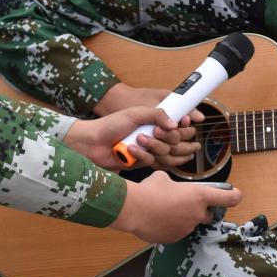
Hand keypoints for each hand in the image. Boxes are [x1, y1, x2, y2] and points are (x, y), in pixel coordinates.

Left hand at [63, 106, 198, 170]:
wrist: (91, 142)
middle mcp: (155, 137)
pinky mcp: (141, 163)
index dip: (184, 127)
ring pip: (166, 154)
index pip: (179, 127)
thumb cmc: (111, 124)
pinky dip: (143, 155)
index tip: (185, 123)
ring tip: (138, 139)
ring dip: (154, 146)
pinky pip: (152, 162)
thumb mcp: (135, 113)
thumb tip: (175, 124)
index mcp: (155, 123)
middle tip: (156, 132)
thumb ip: (157, 114)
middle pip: (176, 143)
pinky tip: (130, 150)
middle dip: (169, 138)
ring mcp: (148, 151)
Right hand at [109, 171, 242, 243]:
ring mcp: (187, 228)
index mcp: (200, 196)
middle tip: (187, 204)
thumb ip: (174, 185)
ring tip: (166, 211)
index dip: (234, 196)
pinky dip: (172, 227)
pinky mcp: (175, 238)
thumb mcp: (164, 178)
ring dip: (184, 218)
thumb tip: (169, 188)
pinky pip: (178, 231)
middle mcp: (198, 214)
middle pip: (209, 214)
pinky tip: (158, 220)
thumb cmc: (150, 189)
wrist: (134, 209)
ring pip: (191, 223)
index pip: (229, 198)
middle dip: (202, 210)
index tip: (236, 194)